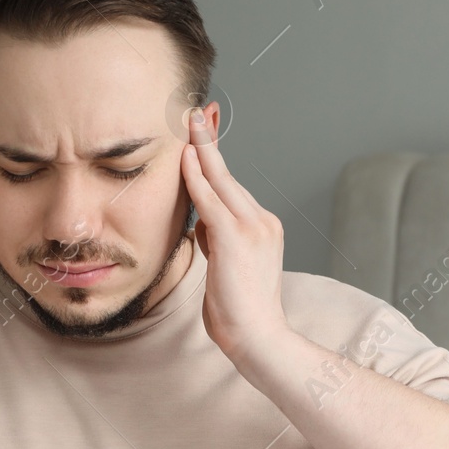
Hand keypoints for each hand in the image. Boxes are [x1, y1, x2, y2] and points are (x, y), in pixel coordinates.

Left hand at [179, 107, 291, 359]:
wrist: (259, 338)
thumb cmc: (240, 312)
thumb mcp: (226, 267)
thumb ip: (216, 239)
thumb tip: (200, 222)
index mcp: (263, 227)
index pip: (231, 186)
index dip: (215, 157)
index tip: (206, 131)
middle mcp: (263, 221)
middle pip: (227, 175)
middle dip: (210, 141)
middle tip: (197, 111)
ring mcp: (254, 227)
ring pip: (220, 181)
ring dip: (202, 149)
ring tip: (189, 120)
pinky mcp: (237, 237)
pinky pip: (211, 199)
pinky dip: (196, 176)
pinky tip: (185, 157)